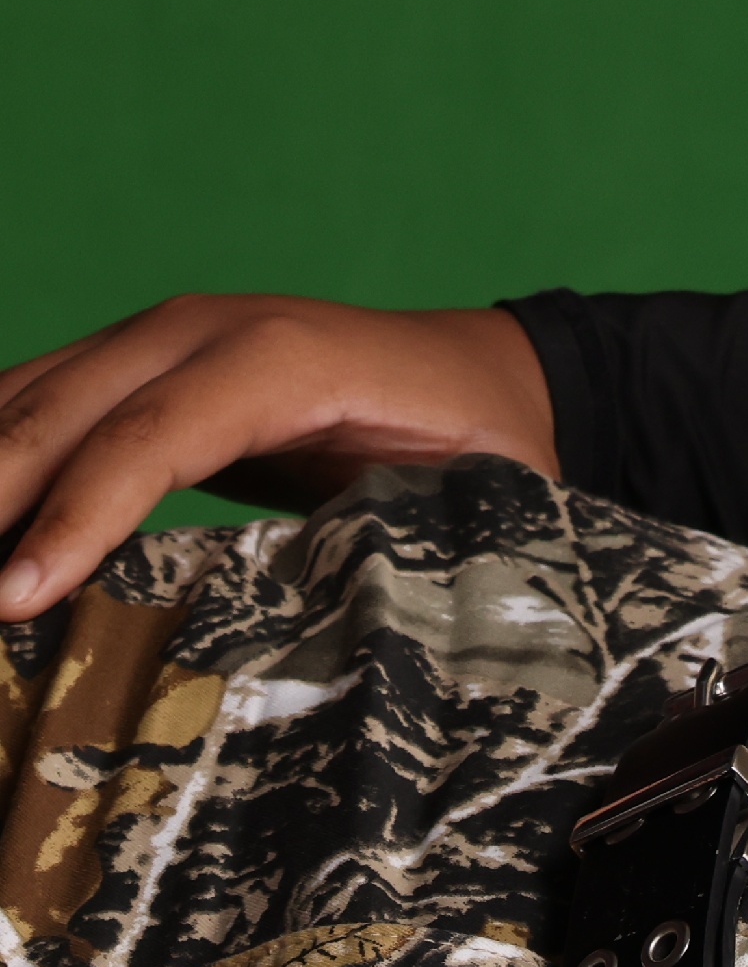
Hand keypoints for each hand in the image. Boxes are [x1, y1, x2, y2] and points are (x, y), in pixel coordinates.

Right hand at [0, 295, 559, 624]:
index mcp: (282, 360)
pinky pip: (36, 401)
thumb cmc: (482, 446)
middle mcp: (200, 329)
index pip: (148, 441)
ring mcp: (157, 336)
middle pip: (58, 414)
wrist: (481, 373)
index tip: (16, 599)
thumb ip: (407, 546)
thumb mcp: (473, 498)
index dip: (76, 521)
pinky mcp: (133, 361)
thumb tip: (352, 637)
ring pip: (25, 399)